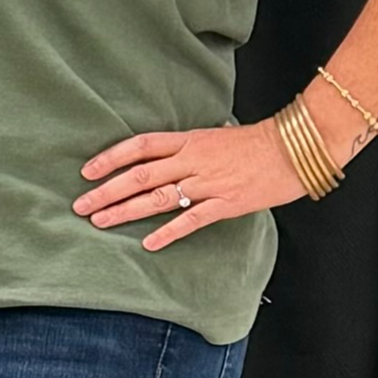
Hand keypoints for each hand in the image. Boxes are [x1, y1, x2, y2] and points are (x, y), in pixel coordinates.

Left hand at [76, 119, 302, 250]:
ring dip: (125, 211)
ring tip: (100, 221)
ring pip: (157, 198)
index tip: (87, 172)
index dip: (110, 158)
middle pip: (139, 175)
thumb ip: (190, 146)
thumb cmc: (258, 141)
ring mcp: (208, 183)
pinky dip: (168, 231)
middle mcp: (192, 160)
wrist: (296, 147)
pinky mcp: (226, 204)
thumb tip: (167, 153)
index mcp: (189, 140)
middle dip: (106, 191)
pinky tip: (148, 242)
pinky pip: (191, 219)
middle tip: (80, 205)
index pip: (139, 146)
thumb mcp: (216, 135)